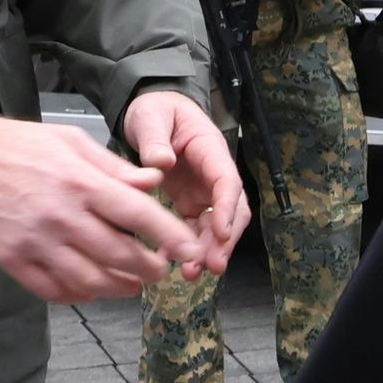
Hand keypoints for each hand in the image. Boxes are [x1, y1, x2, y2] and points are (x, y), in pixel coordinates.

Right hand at [0, 117, 198, 302]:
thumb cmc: (17, 145)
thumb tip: (153, 181)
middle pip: (120, 255)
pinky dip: (79, 295)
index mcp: (80, 183)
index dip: (170, 236)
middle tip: (162, 269)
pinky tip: (92, 288)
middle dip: (150, 268)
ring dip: (119, 287)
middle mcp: (62, 217)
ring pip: (90, 280)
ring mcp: (36, 242)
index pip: (137, 214)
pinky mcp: (13, 260)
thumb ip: (114, 167)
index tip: (190, 249)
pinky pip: (54, 290)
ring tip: (133, 283)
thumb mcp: (70, 140)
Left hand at [125, 89, 251, 277]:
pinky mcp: (189, 203)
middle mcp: (212, 174)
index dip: (228, 209)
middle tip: (211, 265)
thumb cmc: (157, 110)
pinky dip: (186, 247)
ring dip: (208, 250)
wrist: (152, 113)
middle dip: (224, 241)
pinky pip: (193, 229)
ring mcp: (202, 191)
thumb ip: (155, 139)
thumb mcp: (152, 117)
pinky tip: (172, 262)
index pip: (227, 182)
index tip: (222, 232)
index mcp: (210, 150)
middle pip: (231, 211)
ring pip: (214, 226)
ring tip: (192, 272)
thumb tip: (161, 163)